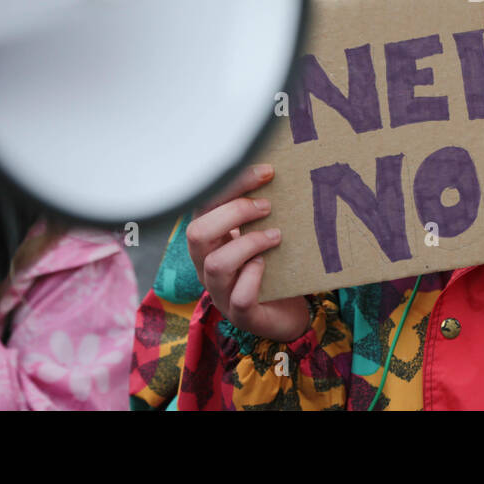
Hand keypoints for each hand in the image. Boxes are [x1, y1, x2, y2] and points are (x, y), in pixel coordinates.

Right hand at [186, 164, 309, 343]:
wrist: (287, 313)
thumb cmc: (274, 265)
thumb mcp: (262, 231)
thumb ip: (261, 209)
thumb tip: (280, 168)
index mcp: (210, 240)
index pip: (205, 205)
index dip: (231, 184)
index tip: (266, 171)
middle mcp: (207, 265)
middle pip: (196, 233)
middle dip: (233, 212)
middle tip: (268, 206)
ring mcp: (221, 292)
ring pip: (215, 264)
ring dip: (248, 243)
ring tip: (276, 235)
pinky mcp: (241, 315)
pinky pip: (239, 297)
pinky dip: (254, 277)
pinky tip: (268, 266)